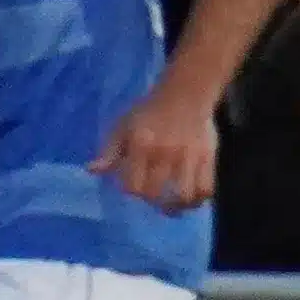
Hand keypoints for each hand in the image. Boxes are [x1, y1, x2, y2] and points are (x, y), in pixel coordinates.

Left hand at [93, 84, 220, 212]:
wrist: (186, 93)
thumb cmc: (150, 111)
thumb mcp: (124, 126)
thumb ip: (109, 151)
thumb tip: (91, 170)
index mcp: (141, 145)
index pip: (132, 185)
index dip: (132, 191)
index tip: (134, 186)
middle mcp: (164, 154)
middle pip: (155, 193)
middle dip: (152, 200)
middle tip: (153, 196)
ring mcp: (188, 157)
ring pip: (184, 196)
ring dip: (176, 207)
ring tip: (173, 207)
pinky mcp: (207, 157)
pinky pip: (206, 188)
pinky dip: (198, 200)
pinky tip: (191, 199)